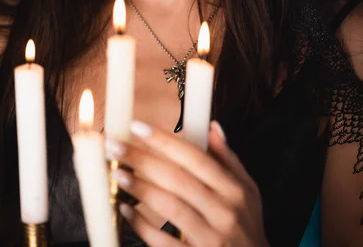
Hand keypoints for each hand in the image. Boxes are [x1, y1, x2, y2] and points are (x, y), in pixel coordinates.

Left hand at [105, 120, 268, 245]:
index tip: (138, 126)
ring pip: (169, 207)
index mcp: (234, 190)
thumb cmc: (247, 229)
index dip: (164, 140)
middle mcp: (224, 212)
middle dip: (142, 159)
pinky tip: (126, 209)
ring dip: (140, 188)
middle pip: (177, 179)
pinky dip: (142, 224)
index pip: (195, 157)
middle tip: (115, 146)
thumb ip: (229, 159)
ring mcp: (210, 238)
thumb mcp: (248, 192)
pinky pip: (163, 241)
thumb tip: (213, 126)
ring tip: (118, 173)